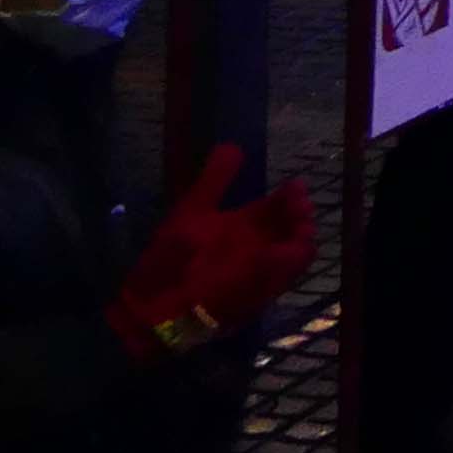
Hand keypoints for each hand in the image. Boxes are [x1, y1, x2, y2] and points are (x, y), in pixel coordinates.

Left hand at [108, 144, 316, 362]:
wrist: (150, 307)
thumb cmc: (169, 258)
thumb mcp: (191, 212)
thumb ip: (213, 180)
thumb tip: (232, 145)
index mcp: (241, 224)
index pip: (278, 206)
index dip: (292, 195)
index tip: (296, 188)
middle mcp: (255, 247)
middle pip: (293, 227)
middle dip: (302, 217)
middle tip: (299, 210)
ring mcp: (258, 273)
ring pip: (296, 253)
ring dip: (301, 242)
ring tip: (296, 234)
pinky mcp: (257, 298)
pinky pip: (283, 280)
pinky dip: (287, 268)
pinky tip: (282, 255)